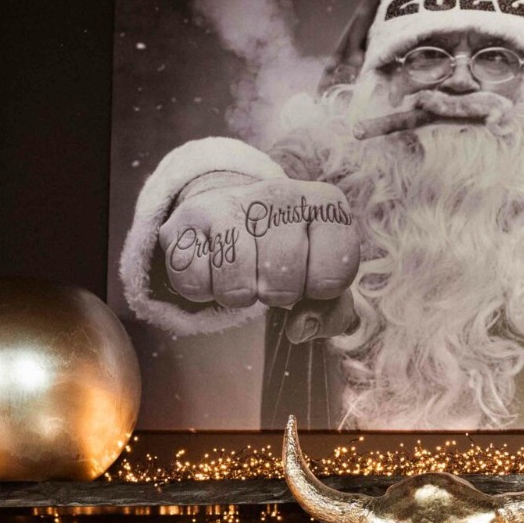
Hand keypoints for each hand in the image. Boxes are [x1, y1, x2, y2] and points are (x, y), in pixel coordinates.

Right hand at [158, 176, 360, 340]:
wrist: (233, 215)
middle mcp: (280, 193)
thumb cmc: (289, 255)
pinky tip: (213, 268)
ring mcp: (231, 202)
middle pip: (284, 280)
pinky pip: (195, 282)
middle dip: (276, 294)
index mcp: (324, 205)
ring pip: (237, 284)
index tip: (310, 277)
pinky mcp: (188, 219)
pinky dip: (203, 290)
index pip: (335, 273)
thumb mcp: (322, 280)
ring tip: (243, 275)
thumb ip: (333, 313)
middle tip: (270, 277)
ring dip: (238, 294)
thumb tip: (302, 329)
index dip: (319, 291)